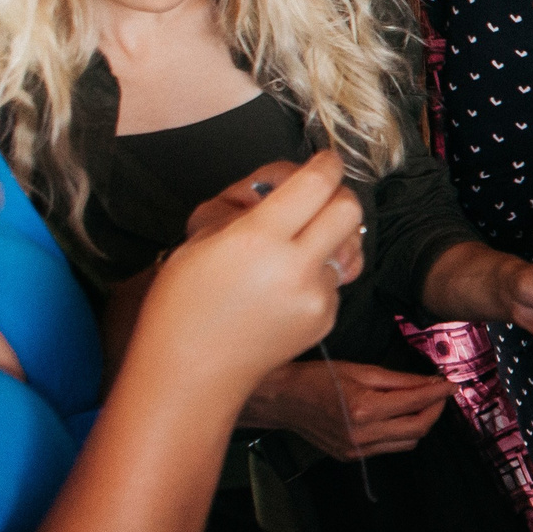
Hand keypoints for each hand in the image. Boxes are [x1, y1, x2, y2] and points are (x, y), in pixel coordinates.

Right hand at [150, 153, 364, 398]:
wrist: (192, 371)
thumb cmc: (182, 303)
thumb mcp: (201, 239)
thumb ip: (248, 208)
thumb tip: (284, 185)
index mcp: (258, 239)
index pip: (316, 184)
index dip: (327, 164)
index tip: (326, 160)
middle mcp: (296, 267)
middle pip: (350, 209)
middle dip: (339, 196)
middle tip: (318, 198)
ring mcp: (316, 297)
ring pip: (347, 246)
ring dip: (330, 237)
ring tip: (295, 248)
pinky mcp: (326, 319)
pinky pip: (336, 280)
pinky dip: (319, 273)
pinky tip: (286, 287)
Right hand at [242, 358, 453, 459]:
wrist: (281, 400)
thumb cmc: (316, 378)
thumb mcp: (360, 370)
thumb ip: (400, 380)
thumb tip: (431, 382)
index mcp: (364, 409)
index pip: (416, 403)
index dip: (439, 393)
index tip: (452, 384)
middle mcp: (362, 434)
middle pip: (419, 428)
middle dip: (435, 410)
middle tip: (440, 393)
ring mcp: (356, 449)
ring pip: (408, 442)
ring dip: (420, 423)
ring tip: (420, 403)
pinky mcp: (351, 456)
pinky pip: (389, 448)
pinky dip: (401, 433)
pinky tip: (398, 417)